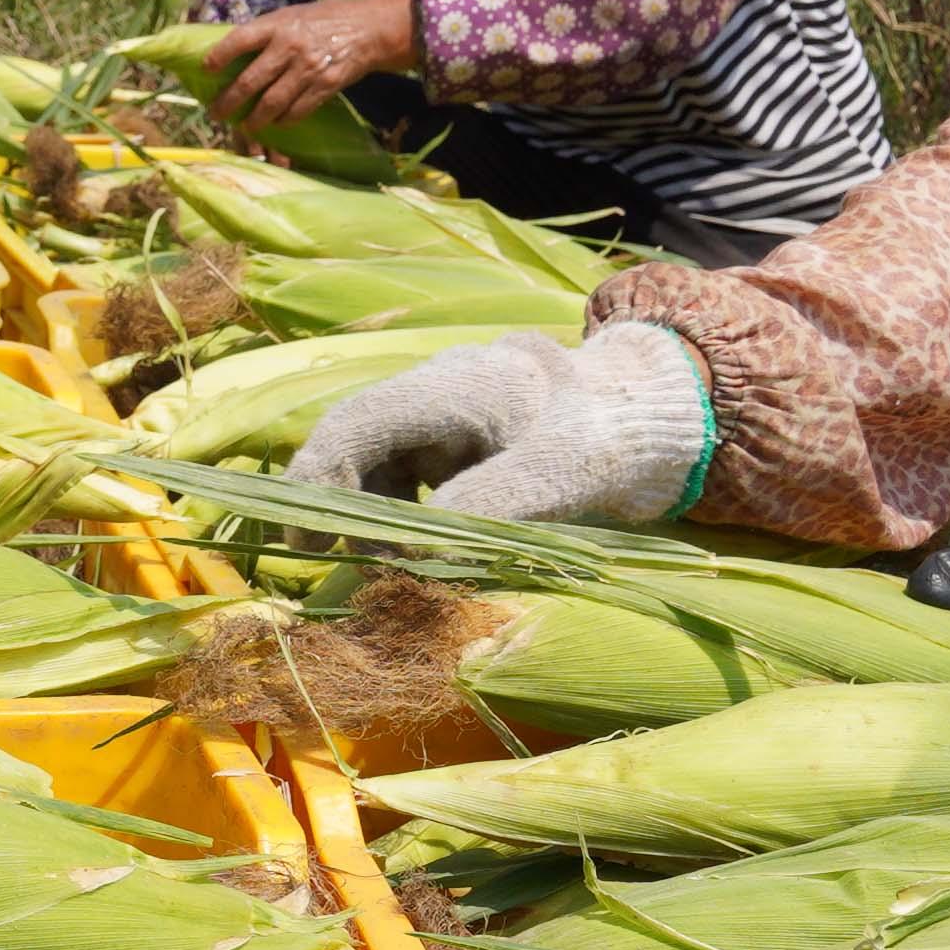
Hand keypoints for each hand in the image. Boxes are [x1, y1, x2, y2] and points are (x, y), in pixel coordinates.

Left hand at [205, 0, 415, 136]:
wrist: (369, 29)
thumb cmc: (325, 19)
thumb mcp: (293, 15)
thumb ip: (267, 32)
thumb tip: (233, 50)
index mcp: (278, 24)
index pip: (240, 39)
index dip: (220, 55)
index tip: (206, 69)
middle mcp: (290, 46)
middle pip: (250, 81)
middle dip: (228, 101)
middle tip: (215, 113)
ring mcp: (308, 68)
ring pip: (272, 103)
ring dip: (255, 119)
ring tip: (245, 126)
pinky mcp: (325, 86)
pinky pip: (298, 111)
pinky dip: (284, 121)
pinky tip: (276, 124)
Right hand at [293, 322, 713, 526]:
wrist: (643, 416)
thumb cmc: (604, 439)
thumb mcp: (558, 475)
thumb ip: (488, 506)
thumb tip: (414, 552)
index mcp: (456, 386)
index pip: (358, 422)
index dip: (318, 476)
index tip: (306, 536)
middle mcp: (435, 390)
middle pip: (353, 437)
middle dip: (329, 498)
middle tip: (321, 562)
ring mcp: (439, 411)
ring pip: (373, 458)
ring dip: (363, 509)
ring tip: (379, 564)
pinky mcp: (450, 437)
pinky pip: (400, 471)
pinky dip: (392, 511)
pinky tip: (413, 546)